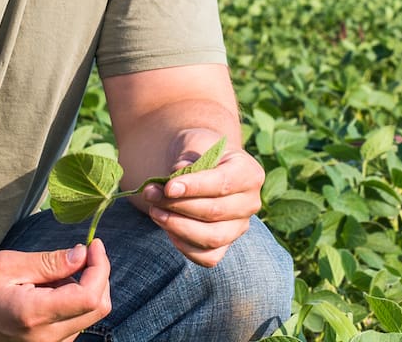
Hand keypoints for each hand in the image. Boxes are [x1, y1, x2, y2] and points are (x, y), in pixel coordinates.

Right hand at [0, 240, 110, 340]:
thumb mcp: (7, 265)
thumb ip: (48, 261)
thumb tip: (82, 255)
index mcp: (34, 315)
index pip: (90, 297)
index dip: (100, 267)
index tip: (93, 245)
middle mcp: (45, 338)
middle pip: (98, 307)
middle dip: (98, 275)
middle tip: (82, 254)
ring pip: (90, 315)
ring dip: (87, 289)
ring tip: (58, 275)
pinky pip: (77, 323)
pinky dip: (76, 302)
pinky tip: (55, 291)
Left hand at [141, 128, 264, 266]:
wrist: (204, 164)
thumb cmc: (200, 152)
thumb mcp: (194, 145)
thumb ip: (186, 162)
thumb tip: (172, 185)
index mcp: (250, 173)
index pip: (223, 184)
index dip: (194, 187)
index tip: (168, 187)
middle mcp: (251, 202)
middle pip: (215, 212)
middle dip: (177, 205)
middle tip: (150, 194)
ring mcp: (240, 226)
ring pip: (212, 238)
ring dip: (177, 227)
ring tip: (155, 210)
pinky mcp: (226, 244)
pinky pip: (207, 257)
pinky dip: (184, 246)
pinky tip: (167, 227)